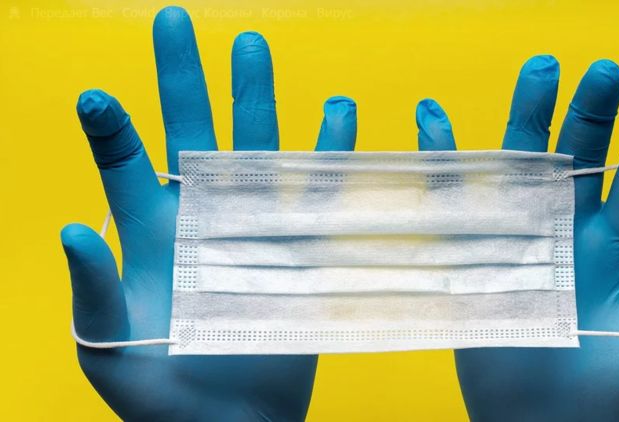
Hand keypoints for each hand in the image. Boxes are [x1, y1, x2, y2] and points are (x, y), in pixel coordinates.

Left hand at [61, 7, 356, 419]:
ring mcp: (249, 227)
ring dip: (255, 98)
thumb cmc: (158, 391)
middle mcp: (198, 215)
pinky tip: (338, 114)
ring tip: (252, 45)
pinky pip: (315, 193)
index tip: (94, 98)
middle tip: (175, 20)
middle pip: (191, 132)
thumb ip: (94, 291)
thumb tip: (73, 230)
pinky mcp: (294, 248)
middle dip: (183, 78)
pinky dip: (328, 154)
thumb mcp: (108, 349)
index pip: (124, 164)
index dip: (110, 129)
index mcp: (147, 233)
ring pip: (255, 148)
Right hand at [416, 56, 618, 420]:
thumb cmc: (615, 406)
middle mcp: (570, 234)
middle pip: (581, 161)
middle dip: (590, 116)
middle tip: (600, 71)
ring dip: (528, 122)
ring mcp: (521, 242)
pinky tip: (435, 123)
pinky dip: (445, 162)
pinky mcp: (475, 259)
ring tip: (538, 73)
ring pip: (522, 168)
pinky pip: (458, 203)